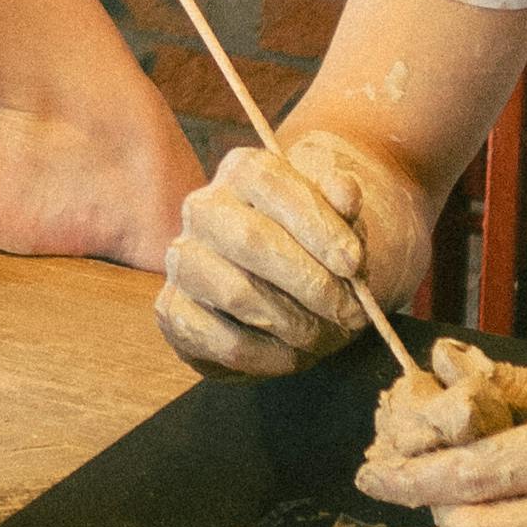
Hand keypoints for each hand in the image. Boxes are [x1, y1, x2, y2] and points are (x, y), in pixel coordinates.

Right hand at [156, 128, 420, 377]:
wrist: (284, 294)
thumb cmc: (313, 248)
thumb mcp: (337, 219)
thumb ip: (342, 200)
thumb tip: (347, 194)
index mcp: (242, 171)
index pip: (272, 183)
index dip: (317, 224)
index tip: (353, 264)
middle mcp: (203, 208)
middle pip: (251, 239)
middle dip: (310, 282)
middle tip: (349, 311)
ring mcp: (182, 260)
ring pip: (236, 293)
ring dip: (294, 323)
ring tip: (324, 334)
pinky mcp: (173, 311)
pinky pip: (224, 341)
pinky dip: (270, 355)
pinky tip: (293, 352)